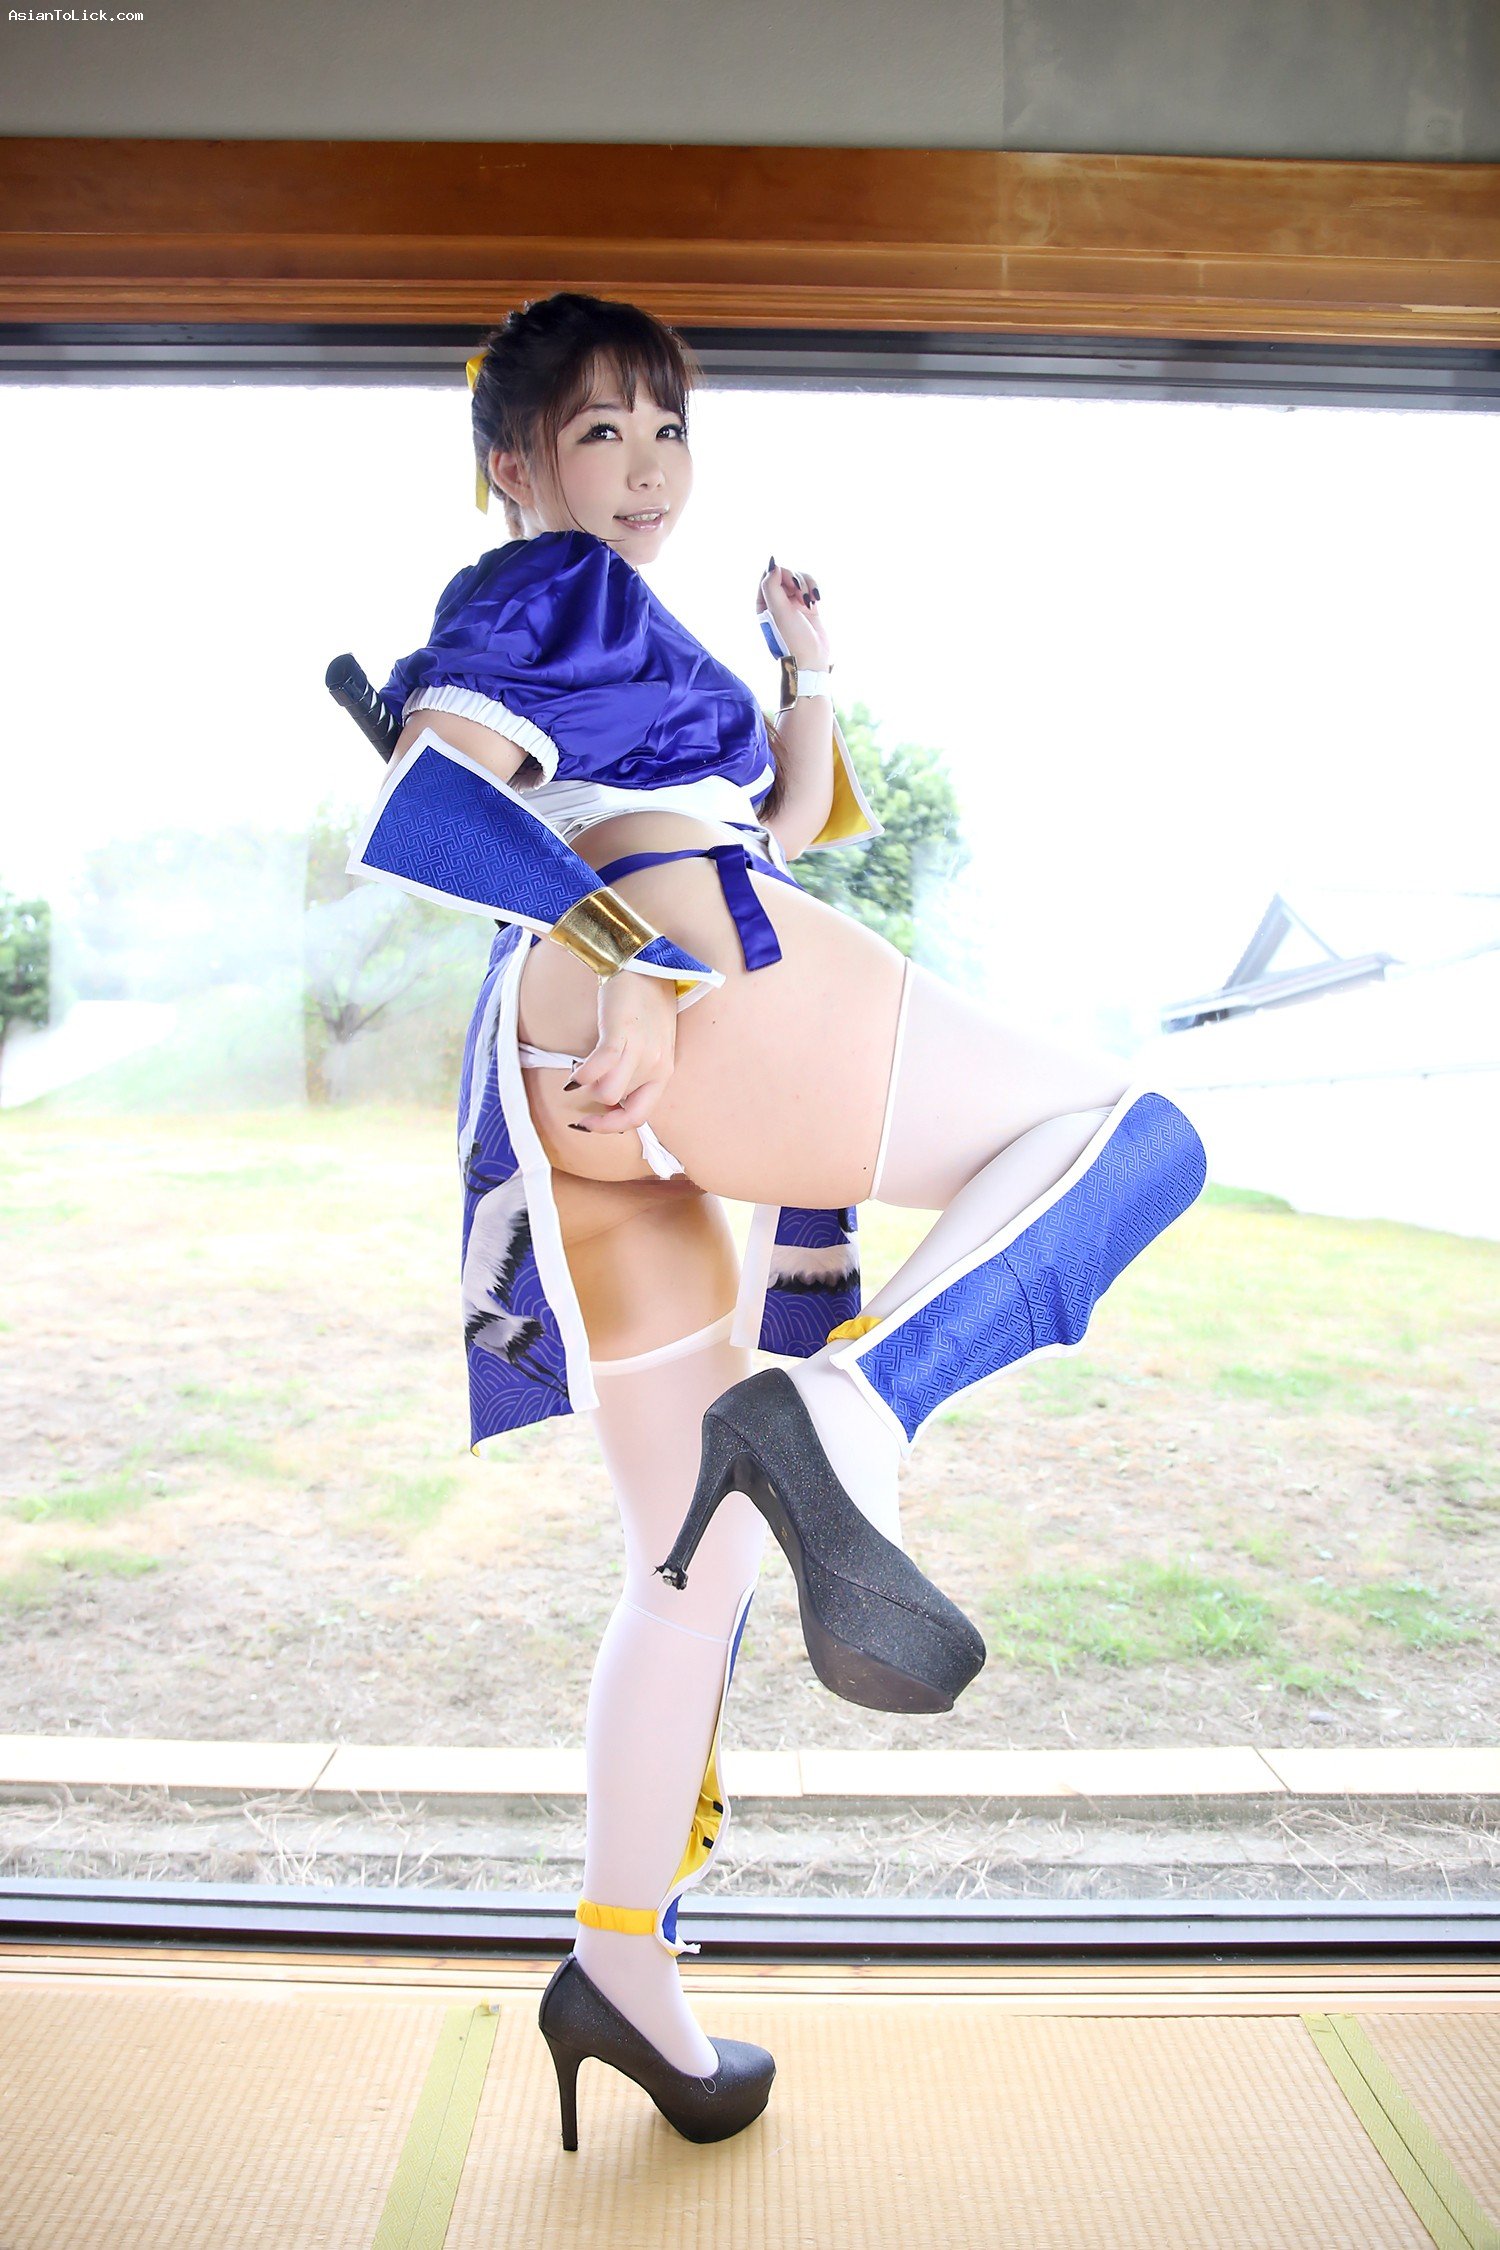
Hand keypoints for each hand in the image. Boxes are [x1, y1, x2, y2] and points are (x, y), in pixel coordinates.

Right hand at [565, 967, 678, 1133]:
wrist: (647, 964)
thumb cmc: (647, 1003)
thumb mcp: (651, 1045)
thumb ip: (636, 1070)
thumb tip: (607, 1097)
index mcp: (664, 1071)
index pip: (639, 1117)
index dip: (610, 1127)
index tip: (587, 1124)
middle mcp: (655, 1065)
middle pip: (615, 1102)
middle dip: (594, 1095)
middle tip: (584, 1079)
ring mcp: (640, 1051)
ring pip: (606, 1093)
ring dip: (588, 1085)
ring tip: (582, 1069)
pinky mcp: (621, 1033)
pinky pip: (597, 1069)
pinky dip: (582, 1074)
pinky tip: (575, 1067)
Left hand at [757, 556, 832, 671]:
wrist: (811, 660)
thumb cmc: (791, 639)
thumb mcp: (778, 611)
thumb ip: (771, 586)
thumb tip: (773, 564)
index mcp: (763, 604)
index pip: (768, 576)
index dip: (781, 574)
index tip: (792, 586)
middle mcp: (777, 603)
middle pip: (785, 574)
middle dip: (796, 580)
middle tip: (802, 595)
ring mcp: (793, 604)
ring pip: (800, 579)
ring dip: (807, 585)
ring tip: (811, 601)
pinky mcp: (808, 606)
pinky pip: (810, 587)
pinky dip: (814, 589)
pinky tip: (817, 601)